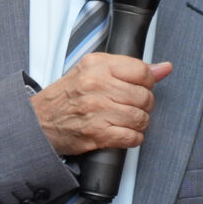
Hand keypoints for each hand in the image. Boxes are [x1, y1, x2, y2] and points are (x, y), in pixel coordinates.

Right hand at [31, 55, 172, 156]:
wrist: (39, 121)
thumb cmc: (66, 96)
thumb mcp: (93, 71)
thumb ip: (129, 69)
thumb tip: (164, 68)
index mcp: (97, 65)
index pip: (141, 71)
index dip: (148, 82)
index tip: (141, 86)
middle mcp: (97, 86)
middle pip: (144, 96)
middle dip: (144, 105)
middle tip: (132, 105)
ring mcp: (97, 110)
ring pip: (141, 118)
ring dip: (139, 122)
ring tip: (127, 119)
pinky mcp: (97, 133)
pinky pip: (132, 137)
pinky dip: (133, 138)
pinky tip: (123, 132)